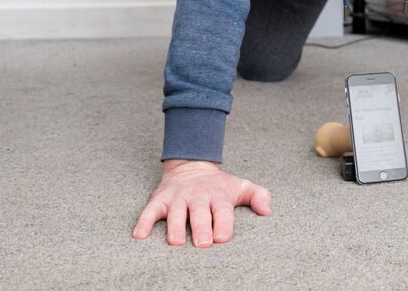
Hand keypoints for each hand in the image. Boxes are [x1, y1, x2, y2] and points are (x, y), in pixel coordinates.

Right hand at [133, 159, 271, 246]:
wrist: (191, 164)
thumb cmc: (218, 185)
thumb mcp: (240, 186)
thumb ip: (258, 196)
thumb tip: (268, 211)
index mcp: (218, 195)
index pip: (222, 210)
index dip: (223, 223)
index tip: (222, 237)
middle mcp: (197, 196)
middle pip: (199, 213)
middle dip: (200, 227)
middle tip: (202, 243)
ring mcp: (178, 198)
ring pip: (175, 213)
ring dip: (175, 227)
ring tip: (175, 242)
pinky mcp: (160, 199)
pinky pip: (150, 211)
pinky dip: (144, 222)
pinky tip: (139, 235)